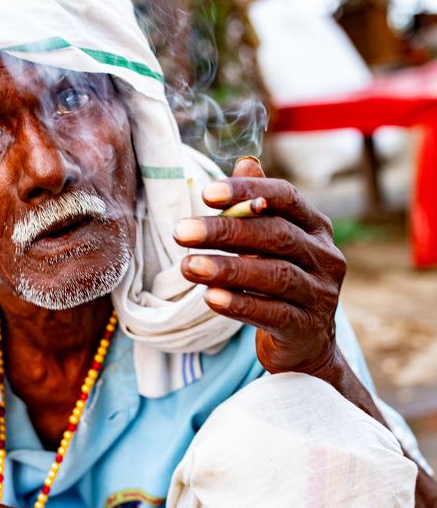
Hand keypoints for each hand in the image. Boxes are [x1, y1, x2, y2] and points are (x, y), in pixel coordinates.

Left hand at [174, 157, 346, 376]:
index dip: (248, 191)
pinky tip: (211, 298)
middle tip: (181, 232)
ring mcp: (320, 294)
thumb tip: (245, 161)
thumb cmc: (280, 283)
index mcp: (315, 227)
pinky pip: (273, 313)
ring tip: (188, 266)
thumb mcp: (270, 242)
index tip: (205, 193)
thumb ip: (258, 205)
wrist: (306, 345)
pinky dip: (241, 304)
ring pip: (274, 275)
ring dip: (227, 269)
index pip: (285, 197)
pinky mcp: (307, 328)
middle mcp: (325, 256)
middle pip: (275, 235)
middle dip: (225, 231)